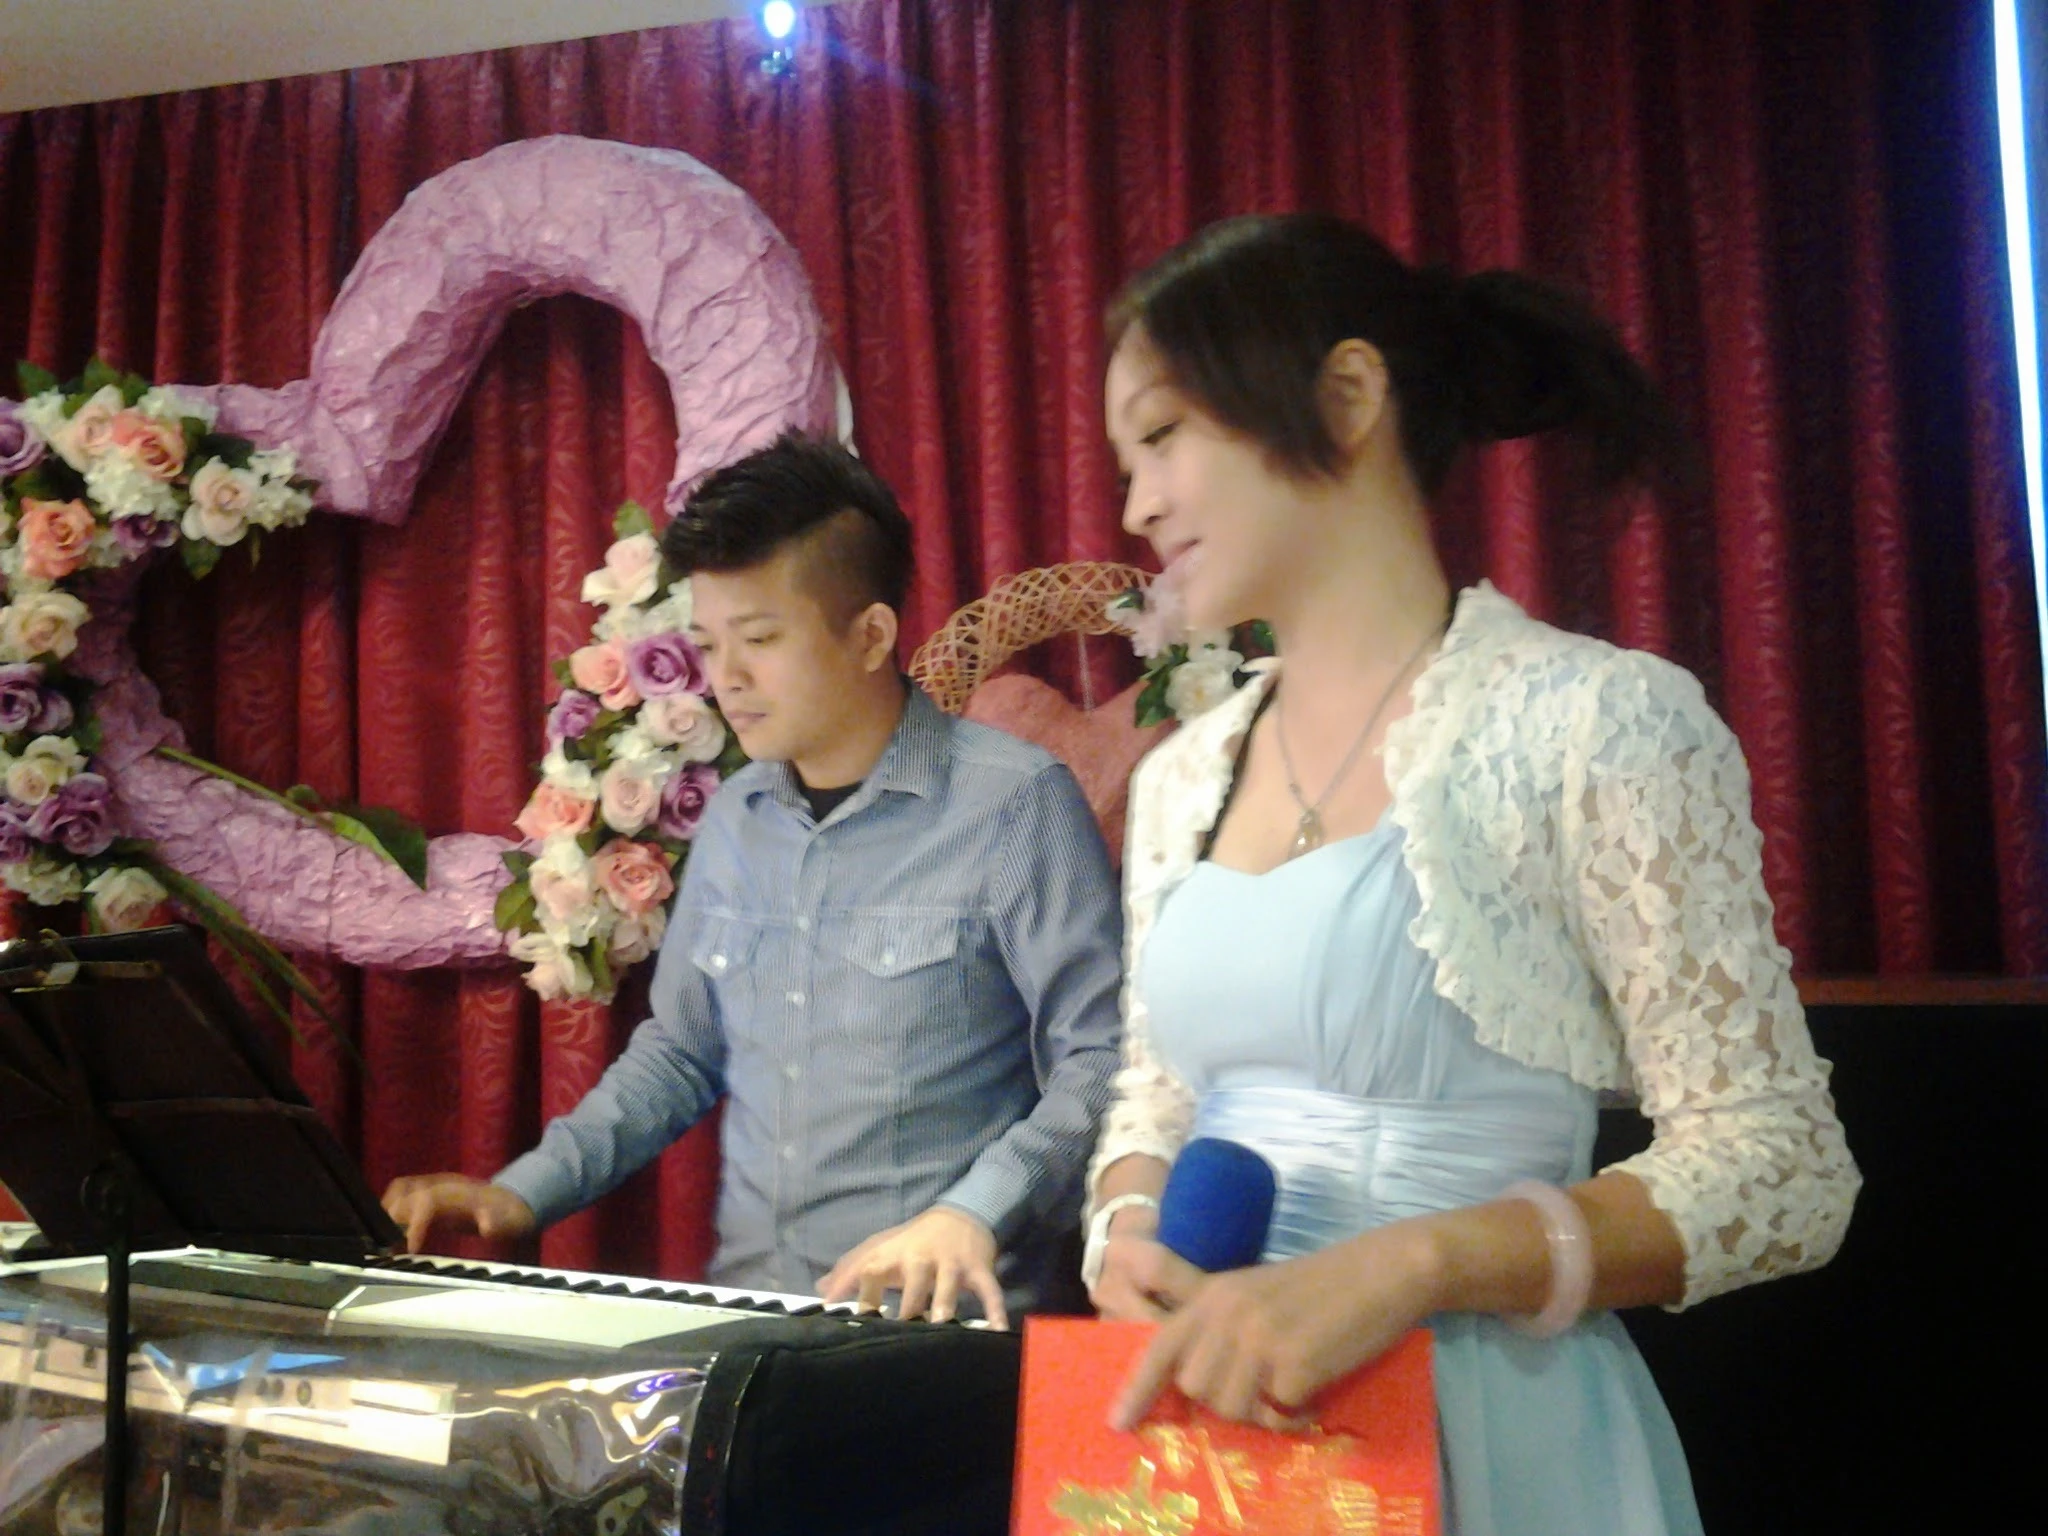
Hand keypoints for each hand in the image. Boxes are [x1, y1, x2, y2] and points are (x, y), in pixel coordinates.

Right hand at [381, 1173, 536, 1253]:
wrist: (514, 1203)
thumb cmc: (510, 1215)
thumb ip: (498, 1224)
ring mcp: (435, 1185)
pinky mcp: (430, 1193)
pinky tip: (392, 1233)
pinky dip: (392, 1209)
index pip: (428, 1200)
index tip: (410, 1249)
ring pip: (400, 1189)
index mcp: (461, 1192)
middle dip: (395, 1221)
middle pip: (407, 1193)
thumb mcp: (510, 1222)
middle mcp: (444, 1184)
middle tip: (393, 1251)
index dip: (415, 1223)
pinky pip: (403, 1193)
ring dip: (389, 1212)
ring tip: (388, 1242)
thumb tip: (487, 1226)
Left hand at [820, 1207, 1005, 1327]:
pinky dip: (995, 1308)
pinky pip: (989, 1290)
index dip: (862, 1293)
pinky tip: (997, 1329)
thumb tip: (821, 1292)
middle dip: (908, 1307)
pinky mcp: (978, 1269)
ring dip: (944, 1304)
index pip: (872, 1269)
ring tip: (940, 1327)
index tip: (857, 1321)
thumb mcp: (880, 1247)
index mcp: (894, 1252)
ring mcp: (952, 1263)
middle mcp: (921, 1257)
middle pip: (913, 1280)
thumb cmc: (912, 1239)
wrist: (962, 1214)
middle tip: (902, 1334)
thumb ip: (851, 1269)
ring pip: (948, 1285)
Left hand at [1109, 1227, 1436, 1432]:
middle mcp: (1227, 1314)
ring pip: (1231, 1407)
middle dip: (1222, 1401)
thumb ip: (1216, 1325)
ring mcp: (1259, 1338)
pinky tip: (1314, 1394)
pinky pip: (1277, 1414)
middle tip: (1260, 1390)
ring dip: (1259, 1413)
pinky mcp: (1294, 1362)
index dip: (1136, 1388)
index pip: (1161, 1345)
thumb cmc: (1320, 1285)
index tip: (1118, 1423)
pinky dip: (1295, 1415)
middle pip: (1195, 1388)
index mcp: (1214, 1295)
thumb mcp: (1253, 1291)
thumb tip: (1190, 1379)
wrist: (1380, 1272)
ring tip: (1289, 1391)